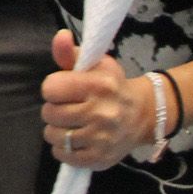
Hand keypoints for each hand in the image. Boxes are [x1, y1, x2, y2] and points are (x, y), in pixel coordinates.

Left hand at [42, 31, 154, 169]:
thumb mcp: (96, 64)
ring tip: (72, 123)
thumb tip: (60, 35)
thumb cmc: (112, 86)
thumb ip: (71, 52)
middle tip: (69, 107)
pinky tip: (76, 138)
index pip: (50, 88)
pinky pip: (62, 155)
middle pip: (49, 113)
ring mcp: (101, 138)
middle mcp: (101, 113)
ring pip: (52, 135)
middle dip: (55, 109)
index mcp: (99, 85)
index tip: (65, 89)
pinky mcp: (99, 158)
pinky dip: (63, 148)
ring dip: (57, 129)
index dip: (54, 88)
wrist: (143, 115)